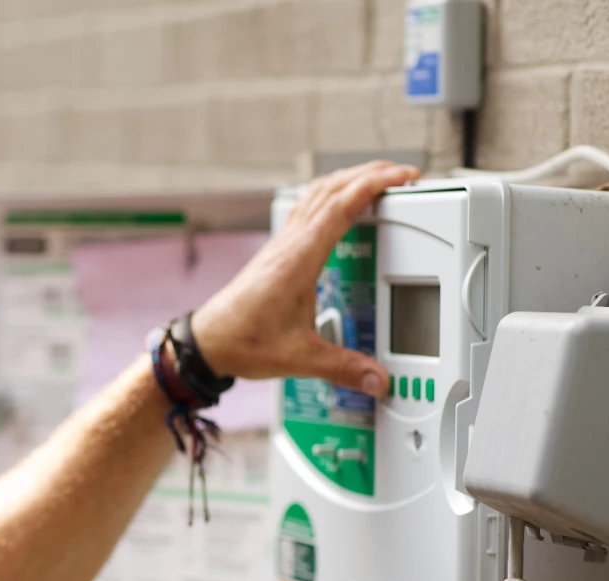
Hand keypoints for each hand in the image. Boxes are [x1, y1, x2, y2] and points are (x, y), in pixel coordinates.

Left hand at [191, 161, 419, 397]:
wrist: (206, 342)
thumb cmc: (241, 342)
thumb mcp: (298, 358)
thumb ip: (342, 368)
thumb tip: (378, 379)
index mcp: (298, 260)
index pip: (340, 206)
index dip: (374, 185)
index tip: (403, 175)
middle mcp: (288, 245)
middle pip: (330, 189)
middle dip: (369, 173)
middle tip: (402, 172)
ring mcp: (280, 245)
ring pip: (315, 195)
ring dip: (347, 181)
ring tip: (377, 180)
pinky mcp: (275, 253)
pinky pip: (305, 210)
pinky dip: (328, 197)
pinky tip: (337, 206)